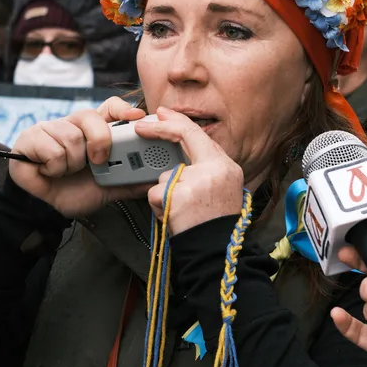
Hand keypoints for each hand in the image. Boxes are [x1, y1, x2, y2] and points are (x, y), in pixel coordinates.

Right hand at [8, 96, 150, 217]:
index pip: (109, 107)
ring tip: (66, 171)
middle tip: (96, 161)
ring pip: (71, 136)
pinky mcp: (30, 138)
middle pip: (89, 116)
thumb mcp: (108, 188)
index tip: (137, 116)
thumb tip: (156, 180)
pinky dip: (54, 167)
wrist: (45, 209)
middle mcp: (71, 124)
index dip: (122, 109)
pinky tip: (50, 172)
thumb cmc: (75, 192)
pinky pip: (51, 148)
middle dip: (98, 141)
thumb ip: (130, 182)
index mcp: (91, 131)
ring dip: (72, 163)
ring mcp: (49, 129)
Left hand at [135, 108, 243, 235]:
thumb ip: (205, 168)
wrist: (216, 252)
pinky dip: (158, 206)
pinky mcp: (178, 196)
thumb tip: (183, 152)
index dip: (178, 121)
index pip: (198, 135)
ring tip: (181, 211)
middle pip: (181, 139)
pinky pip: (155, 192)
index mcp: (226, 166)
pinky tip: (173, 217)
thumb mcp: (222, 190)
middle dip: (158, 130)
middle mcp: (214, 170)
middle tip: (140, 127)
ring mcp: (196, 182)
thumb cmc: (215, 225)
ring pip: (165, 175)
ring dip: (165, 192)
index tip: (163, 113)